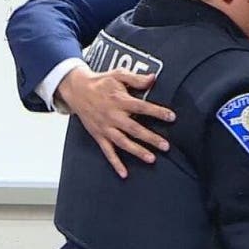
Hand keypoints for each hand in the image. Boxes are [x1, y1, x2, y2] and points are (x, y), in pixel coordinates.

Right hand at [56, 65, 171, 178]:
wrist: (77, 90)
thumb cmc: (100, 82)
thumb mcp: (118, 75)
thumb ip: (135, 79)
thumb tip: (153, 78)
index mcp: (119, 100)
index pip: (141, 107)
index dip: (157, 112)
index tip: (171, 117)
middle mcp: (113, 116)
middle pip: (134, 129)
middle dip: (151, 138)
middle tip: (166, 146)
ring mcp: (105, 127)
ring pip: (123, 142)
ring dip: (137, 151)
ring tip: (152, 159)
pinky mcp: (99, 135)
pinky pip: (107, 152)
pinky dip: (115, 163)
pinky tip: (124, 173)